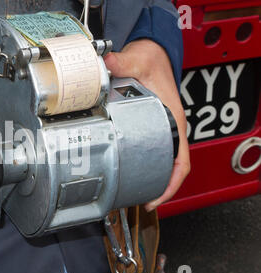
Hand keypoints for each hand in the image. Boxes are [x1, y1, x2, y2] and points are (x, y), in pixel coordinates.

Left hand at [104, 39, 189, 211]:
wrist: (153, 54)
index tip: (156, 199)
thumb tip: (107, 64)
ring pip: (161, 162)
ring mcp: (160, 129)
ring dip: (151, 180)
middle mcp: (169, 128)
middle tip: (138, 203)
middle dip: (158, 188)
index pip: (180, 161)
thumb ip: (122, 62)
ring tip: (131, 195)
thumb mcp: (138, 61)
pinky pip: (151, 152)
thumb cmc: (152, 61)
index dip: (171, 184)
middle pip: (170, 168)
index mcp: (172, 120)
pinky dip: (144, 166)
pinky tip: (128, 172)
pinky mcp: (150, 127)